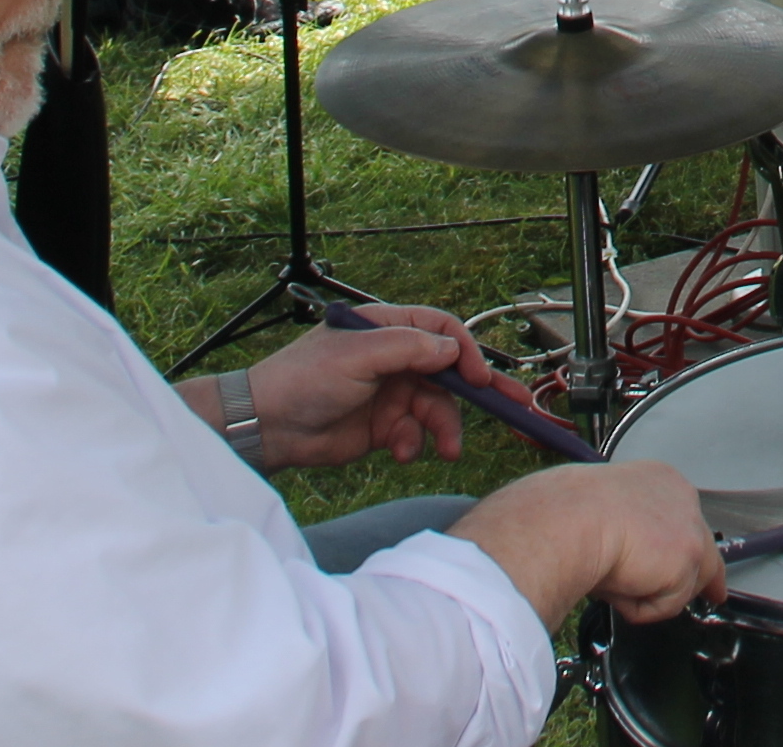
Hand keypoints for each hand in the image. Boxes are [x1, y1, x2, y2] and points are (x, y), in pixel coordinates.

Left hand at [217, 307, 495, 468]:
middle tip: (514, 407)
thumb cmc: (303, 380)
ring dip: (443, 429)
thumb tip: (453, 350)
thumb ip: (409, 348)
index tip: (478, 377)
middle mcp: (393, 359)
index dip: (465, 352)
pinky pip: (415, 434)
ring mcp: (390, 394)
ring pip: (437, 409)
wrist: (268, 428)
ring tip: (446, 450)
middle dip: (478, 392)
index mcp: (387, 329)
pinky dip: (414, 444)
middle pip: (448, 372)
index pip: (441, 331)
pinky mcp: (384, 427)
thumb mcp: (358, 355)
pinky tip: (399, 452)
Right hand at [450, 458, 725, 630]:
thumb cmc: (566, 513)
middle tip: (713, 594)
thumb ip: (624, 533)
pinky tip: (618, 586)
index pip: (682, 517)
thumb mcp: (599, 515)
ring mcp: (689, 527)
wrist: (568, 519)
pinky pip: (667, 603)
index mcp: (657, 481)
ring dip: (649, 594)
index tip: (687, 559)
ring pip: (685, 581)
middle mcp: (681, 497)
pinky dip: (640, 608)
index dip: (683, 544)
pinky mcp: (687, 558)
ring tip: (612, 582)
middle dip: (710, 576)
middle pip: (704, 546)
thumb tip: (620, 559)